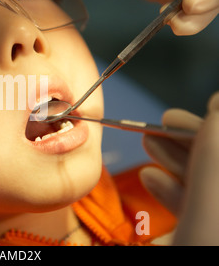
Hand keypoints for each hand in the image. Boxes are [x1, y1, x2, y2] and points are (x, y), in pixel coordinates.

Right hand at [140, 91, 218, 244]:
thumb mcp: (209, 206)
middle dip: (186, 139)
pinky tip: (149, 176)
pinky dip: (170, 187)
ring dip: (172, 159)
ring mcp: (218, 219)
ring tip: (147, 143)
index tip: (189, 108)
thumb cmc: (203, 252)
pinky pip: (195, 204)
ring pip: (206, 180)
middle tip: (160, 122)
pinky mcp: (207, 233)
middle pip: (217, 159)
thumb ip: (216, 152)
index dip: (212, 122)